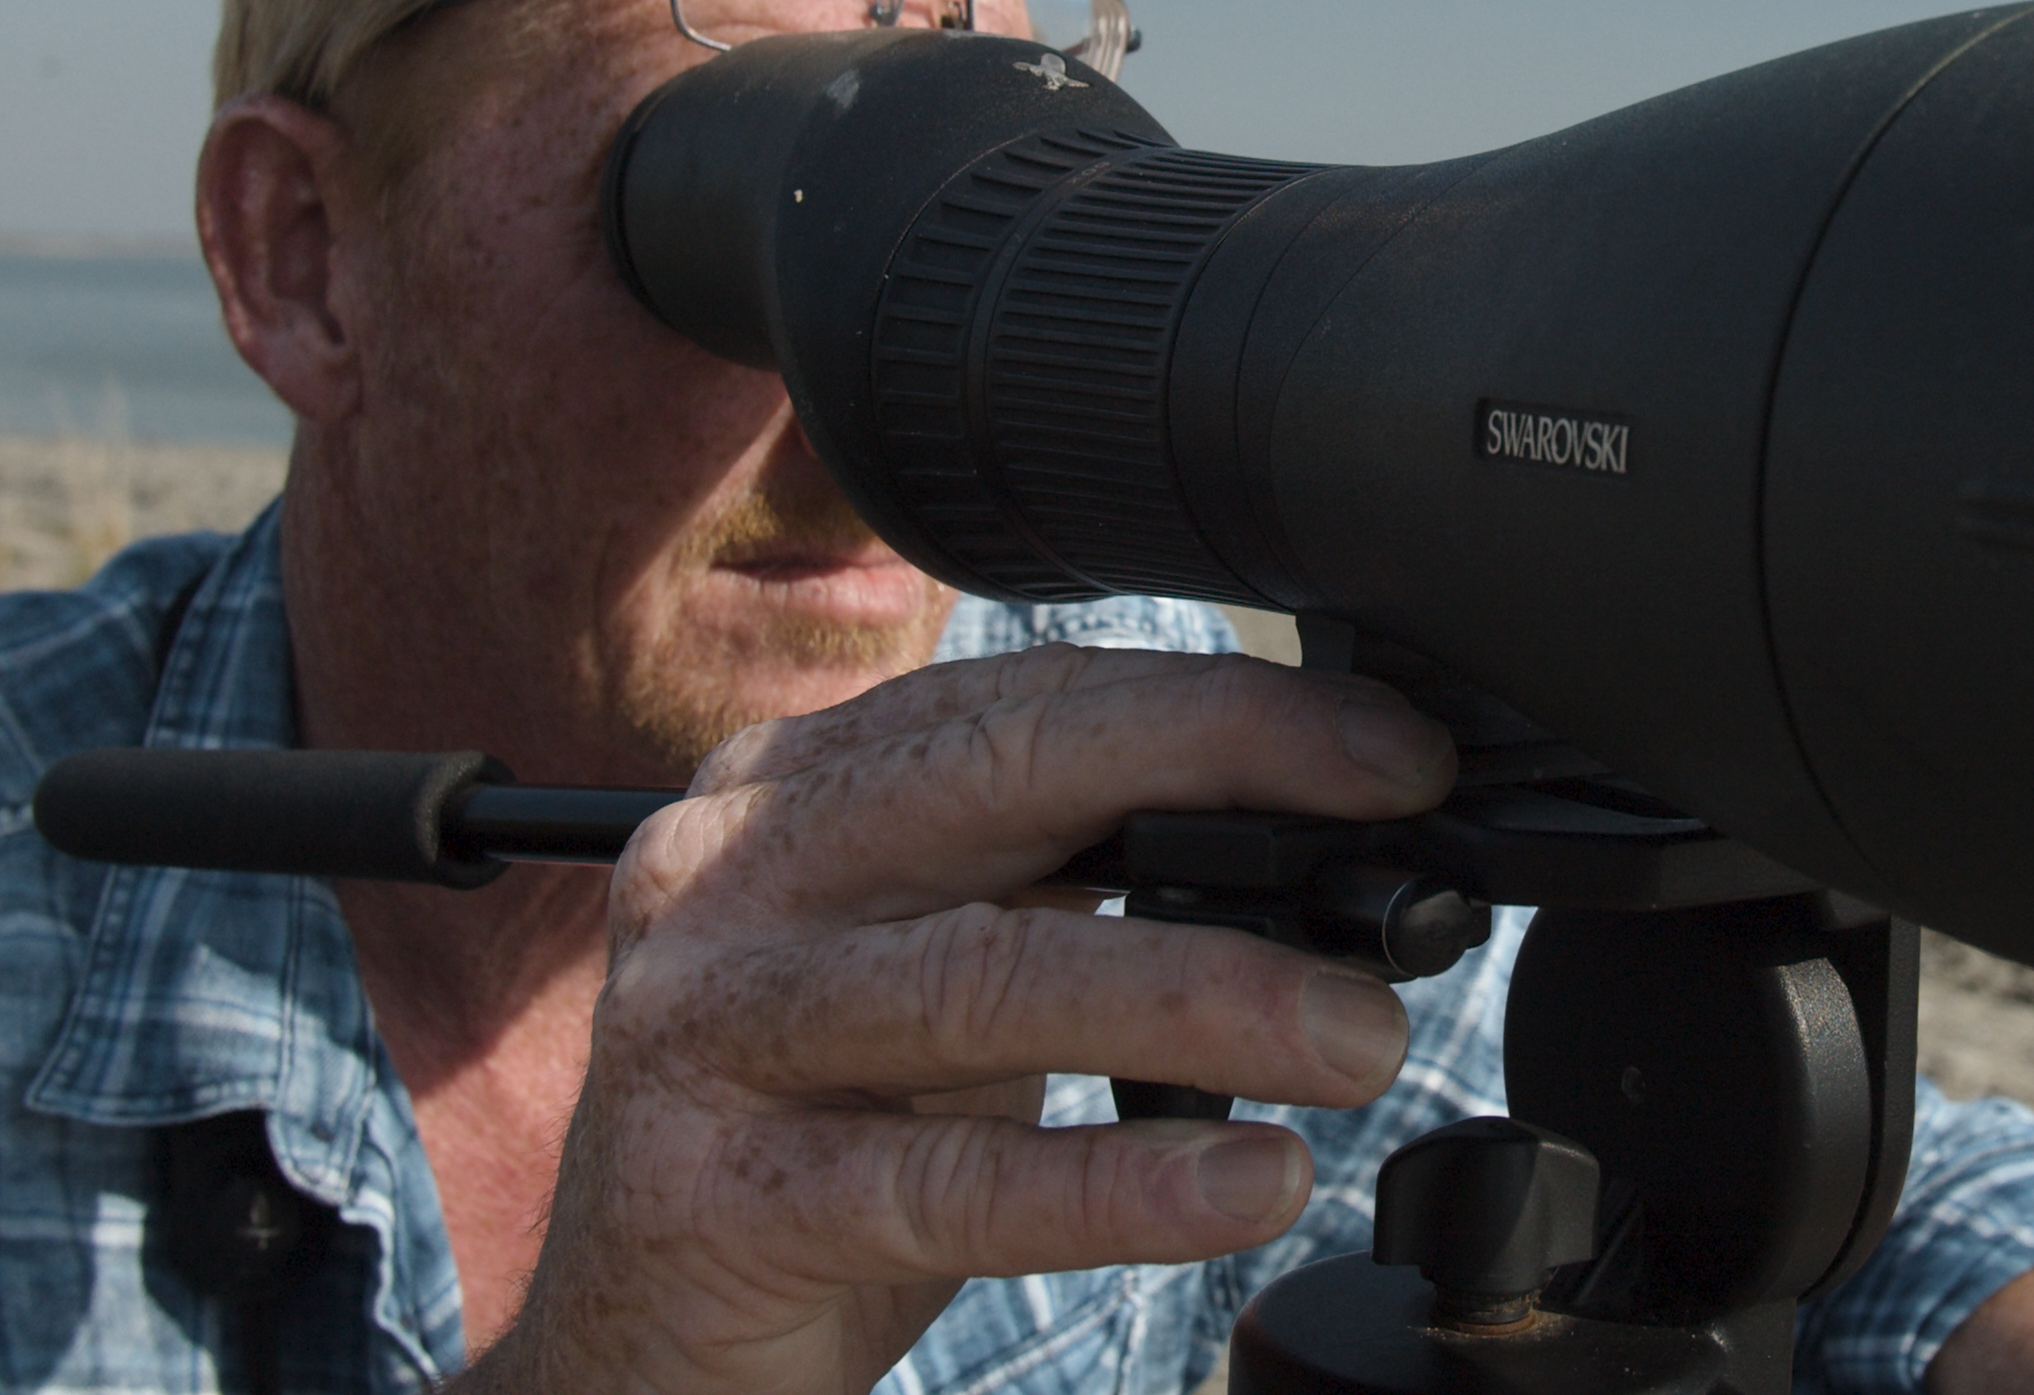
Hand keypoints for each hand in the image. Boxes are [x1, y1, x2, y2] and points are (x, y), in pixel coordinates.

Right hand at [457, 644, 1461, 1393]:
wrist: (639, 1344)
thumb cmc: (820, 1137)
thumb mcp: (942, 979)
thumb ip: (1075, 892)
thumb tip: (1329, 858)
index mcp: (792, 793)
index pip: (1023, 702)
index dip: (1218, 710)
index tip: (1385, 749)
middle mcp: (731, 877)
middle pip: (1000, 784)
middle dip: (1221, 776)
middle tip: (1394, 818)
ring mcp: (709, 1032)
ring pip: (990, 978)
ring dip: (1206, 997)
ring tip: (1359, 1037)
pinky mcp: (719, 1200)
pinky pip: (949, 1183)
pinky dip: (1120, 1182)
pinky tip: (1247, 1183)